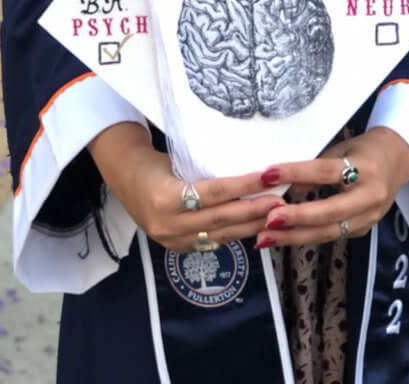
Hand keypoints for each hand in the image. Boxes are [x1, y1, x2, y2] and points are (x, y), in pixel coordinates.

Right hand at [88, 122, 284, 252]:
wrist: (125, 179)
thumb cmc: (155, 161)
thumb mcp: (177, 160)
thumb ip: (205, 171)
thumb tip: (247, 169)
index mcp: (166, 197)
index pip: (215, 191)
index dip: (245, 185)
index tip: (271, 177)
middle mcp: (167, 224)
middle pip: (221, 218)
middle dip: (255, 210)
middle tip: (283, 202)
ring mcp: (171, 240)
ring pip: (220, 235)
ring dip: (251, 225)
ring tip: (276, 216)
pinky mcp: (176, 249)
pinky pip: (212, 243)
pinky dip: (235, 234)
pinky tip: (254, 227)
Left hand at [254, 127, 408, 248]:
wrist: (398, 160)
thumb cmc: (365, 150)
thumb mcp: (341, 149)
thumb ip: (315, 166)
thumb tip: (286, 184)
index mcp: (365, 168)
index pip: (325, 172)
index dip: (296, 173)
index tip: (267, 174)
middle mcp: (370, 196)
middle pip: (330, 212)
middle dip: (296, 218)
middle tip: (267, 220)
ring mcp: (370, 217)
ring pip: (329, 231)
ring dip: (295, 236)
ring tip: (266, 237)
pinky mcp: (364, 230)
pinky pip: (333, 235)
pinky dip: (307, 236)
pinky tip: (284, 237)